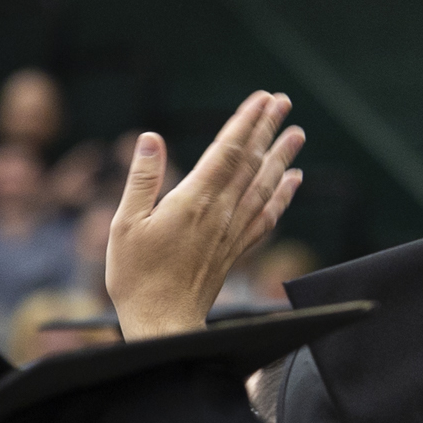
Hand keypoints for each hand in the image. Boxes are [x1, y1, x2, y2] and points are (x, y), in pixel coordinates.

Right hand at [103, 90, 301, 339]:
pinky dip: (282, 197)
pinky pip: (266, 218)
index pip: (227, 151)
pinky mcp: (234, 252)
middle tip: (284, 102)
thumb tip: (151, 138)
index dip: (246, 122)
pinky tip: (293, 182)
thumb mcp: (125, 225)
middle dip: (268, 129)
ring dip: (281, 157)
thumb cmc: (136, 277)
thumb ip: (142, 179)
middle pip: (251, 163)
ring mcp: (231, 233)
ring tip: (297, 133)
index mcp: (193, 201)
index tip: (263, 98)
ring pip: (264, 187)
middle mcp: (220, 213)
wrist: (163, 324)